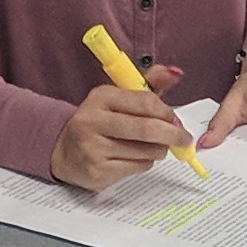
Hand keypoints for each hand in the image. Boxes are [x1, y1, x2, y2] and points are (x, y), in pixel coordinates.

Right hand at [53, 67, 191, 189]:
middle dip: (172, 134)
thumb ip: (148, 85)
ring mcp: (93, 149)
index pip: (145, 102)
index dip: (167, 112)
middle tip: (183, 139)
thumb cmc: (99, 122)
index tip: (175, 119)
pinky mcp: (98, 172)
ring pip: (145, 151)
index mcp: (101, 96)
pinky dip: (145, 163)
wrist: (63, 151)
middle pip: (147, 129)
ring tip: (156, 146)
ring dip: (159, 150)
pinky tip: (137, 157)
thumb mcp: (119, 98)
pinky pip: (137, 168)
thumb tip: (175, 73)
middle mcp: (93, 121)